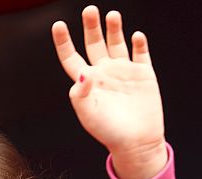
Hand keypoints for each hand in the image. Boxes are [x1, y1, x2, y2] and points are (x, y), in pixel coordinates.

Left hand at [52, 6, 165, 178]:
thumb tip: (82, 72)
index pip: (71, 57)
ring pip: (116, 42)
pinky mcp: (143, 74)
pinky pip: (140, 53)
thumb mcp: (88, 115)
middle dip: (91, 26)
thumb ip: (80, 94)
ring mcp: (124, 71)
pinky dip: (139, 43)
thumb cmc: (109, 132)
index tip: (58, 25)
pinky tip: (136, 36)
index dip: (64, 42)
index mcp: (87, 82)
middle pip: (94, 43)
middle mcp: (104, 73)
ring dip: (114, 29)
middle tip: (89, 10)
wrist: (136, 142)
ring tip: (112, 15)